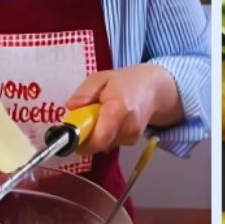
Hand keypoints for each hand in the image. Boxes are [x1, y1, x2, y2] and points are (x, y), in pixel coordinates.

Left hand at [64, 64, 182, 153]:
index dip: (81, 141)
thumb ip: (85, 92)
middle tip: (85, 119)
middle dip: (86, 136)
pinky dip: (106, 136)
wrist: (153, 89)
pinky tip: (111, 122)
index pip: (99, 138)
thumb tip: (71, 107)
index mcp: (119, 108)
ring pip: (103, 145)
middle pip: (98, 144)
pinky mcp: (133, 141)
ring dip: (96, 135)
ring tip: (101, 116)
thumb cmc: (125, 83)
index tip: (71, 134)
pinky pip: (110, 144)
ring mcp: (132, 135)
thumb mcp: (101, 78)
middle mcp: (128, 126)